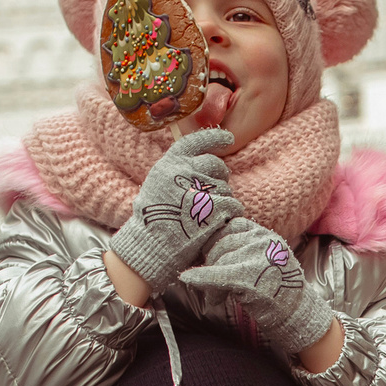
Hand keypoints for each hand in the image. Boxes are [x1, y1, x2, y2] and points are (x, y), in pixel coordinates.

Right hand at [107, 127, 239, 293]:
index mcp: (169, 164)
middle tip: (215, 191)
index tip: (228, 138)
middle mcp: (184, 173)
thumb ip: (177, 172)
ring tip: (207, 215)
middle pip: (216, 165)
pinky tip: (218, 223)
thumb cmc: (154, 221)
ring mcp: (199, 190)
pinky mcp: (213, 210)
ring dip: (224, 200)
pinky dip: (231, 214)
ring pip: (226, 189)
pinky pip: (234, 206)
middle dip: (220, 176)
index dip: (213, 137)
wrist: (151, 248)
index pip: (195, 141)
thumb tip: (201, 163)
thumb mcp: (158, 185)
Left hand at [175, 216, 338, 361]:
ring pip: (218, 260)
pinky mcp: (251, 277)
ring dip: (210, 281)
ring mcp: (258, 257)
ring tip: (216, 298)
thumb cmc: (279, 293)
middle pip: (220, 243)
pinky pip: (218, 274)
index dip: (213, 242)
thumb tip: (206, 248)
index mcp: (264, 234)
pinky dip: (201, 277)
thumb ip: (241, 250)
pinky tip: (187, 278)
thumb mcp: (263, 263)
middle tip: (212, 288)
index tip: (207, 257)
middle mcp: (262, 240)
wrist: (300, 316)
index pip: (228, 227)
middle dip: (210, 264)